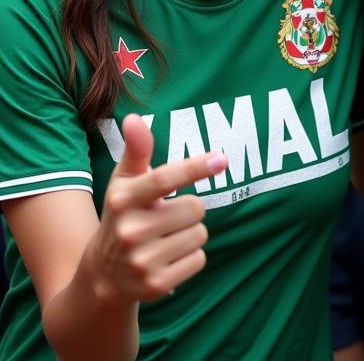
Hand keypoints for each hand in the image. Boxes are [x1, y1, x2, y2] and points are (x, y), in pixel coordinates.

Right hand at [86, 115, 226, 303]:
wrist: (102, 277)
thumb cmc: (123, 215)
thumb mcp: (124, 183)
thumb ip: (136, 150)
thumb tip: (133, 118)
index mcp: (123, 199)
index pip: (164, 179)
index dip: (194, 167)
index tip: (221, 159)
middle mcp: (130, 230)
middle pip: (196, 207)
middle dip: (188, 210)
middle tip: (165, 218)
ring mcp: (141, 261)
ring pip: (200, 234)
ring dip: (190, 234)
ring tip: (164, 239)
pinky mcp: (155, 286)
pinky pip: (199, 259)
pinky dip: (190, 258)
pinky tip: (166, 260)